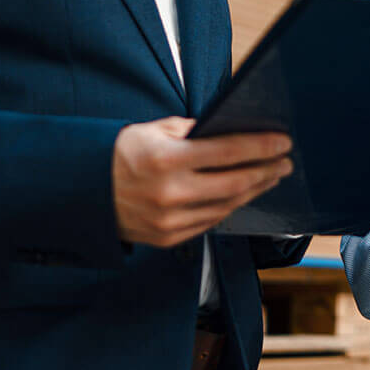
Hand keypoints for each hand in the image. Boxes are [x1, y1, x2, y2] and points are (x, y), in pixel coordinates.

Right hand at [112, 117, 292, 246]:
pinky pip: (209, 222)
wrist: (83, 191)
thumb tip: (230, 131)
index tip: (282, 141)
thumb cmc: (121, 153)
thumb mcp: (153, 130)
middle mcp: (169, 193)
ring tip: (270, 176)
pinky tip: (243, 194)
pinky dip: (230, 207)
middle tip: (286, 161)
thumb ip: (192, 131)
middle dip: (266, 171)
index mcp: (165, 159)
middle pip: (234, 183)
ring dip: (253, 190)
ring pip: (226, 206)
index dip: (260, 146)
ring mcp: (169, 220)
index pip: (227, 151)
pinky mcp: (168, 238)